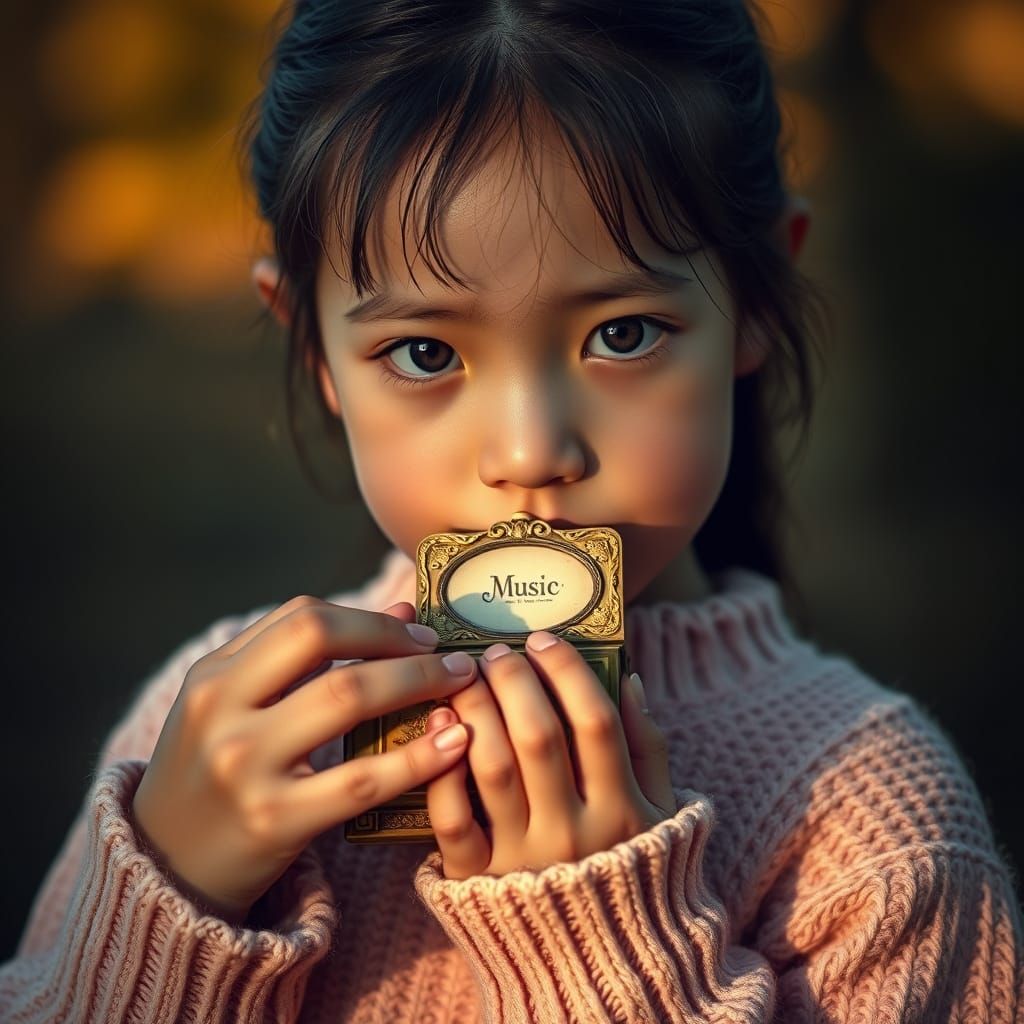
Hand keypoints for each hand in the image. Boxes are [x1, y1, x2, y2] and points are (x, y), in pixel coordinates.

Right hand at [132, 598, 477, 922]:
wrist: (166, 872)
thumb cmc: (215, 775)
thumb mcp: (236, 708)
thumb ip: (308, 659)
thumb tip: (404, 611)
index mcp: (212, 675)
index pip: (301, 616)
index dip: (368, 617)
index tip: (416, 630)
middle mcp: (221, 710)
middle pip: (322, 638)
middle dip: (395, 638)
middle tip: (446, 653)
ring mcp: (244, 765)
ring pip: (347, 698)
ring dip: (418, 681)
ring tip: (460, 684)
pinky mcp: (274, 820)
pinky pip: (362, 780)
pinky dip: (418, 756)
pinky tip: (455, 743)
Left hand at [424, 631, 676, 878]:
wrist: (592, 968)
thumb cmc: (626, 872)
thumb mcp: (658, 813)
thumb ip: (647, 747)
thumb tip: (628, 679)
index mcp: (622, 810)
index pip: (595, 722)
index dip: (567, 671)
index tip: (543, 639)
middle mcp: (573, 832)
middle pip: (539, 736)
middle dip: (513, 681)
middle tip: (494, 652)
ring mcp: (522, 858)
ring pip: (491, 765)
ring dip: (473, 710)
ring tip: (463, 678)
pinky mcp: (476, 879)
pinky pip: (452, 817)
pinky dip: (442, 769)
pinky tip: (438, 726)